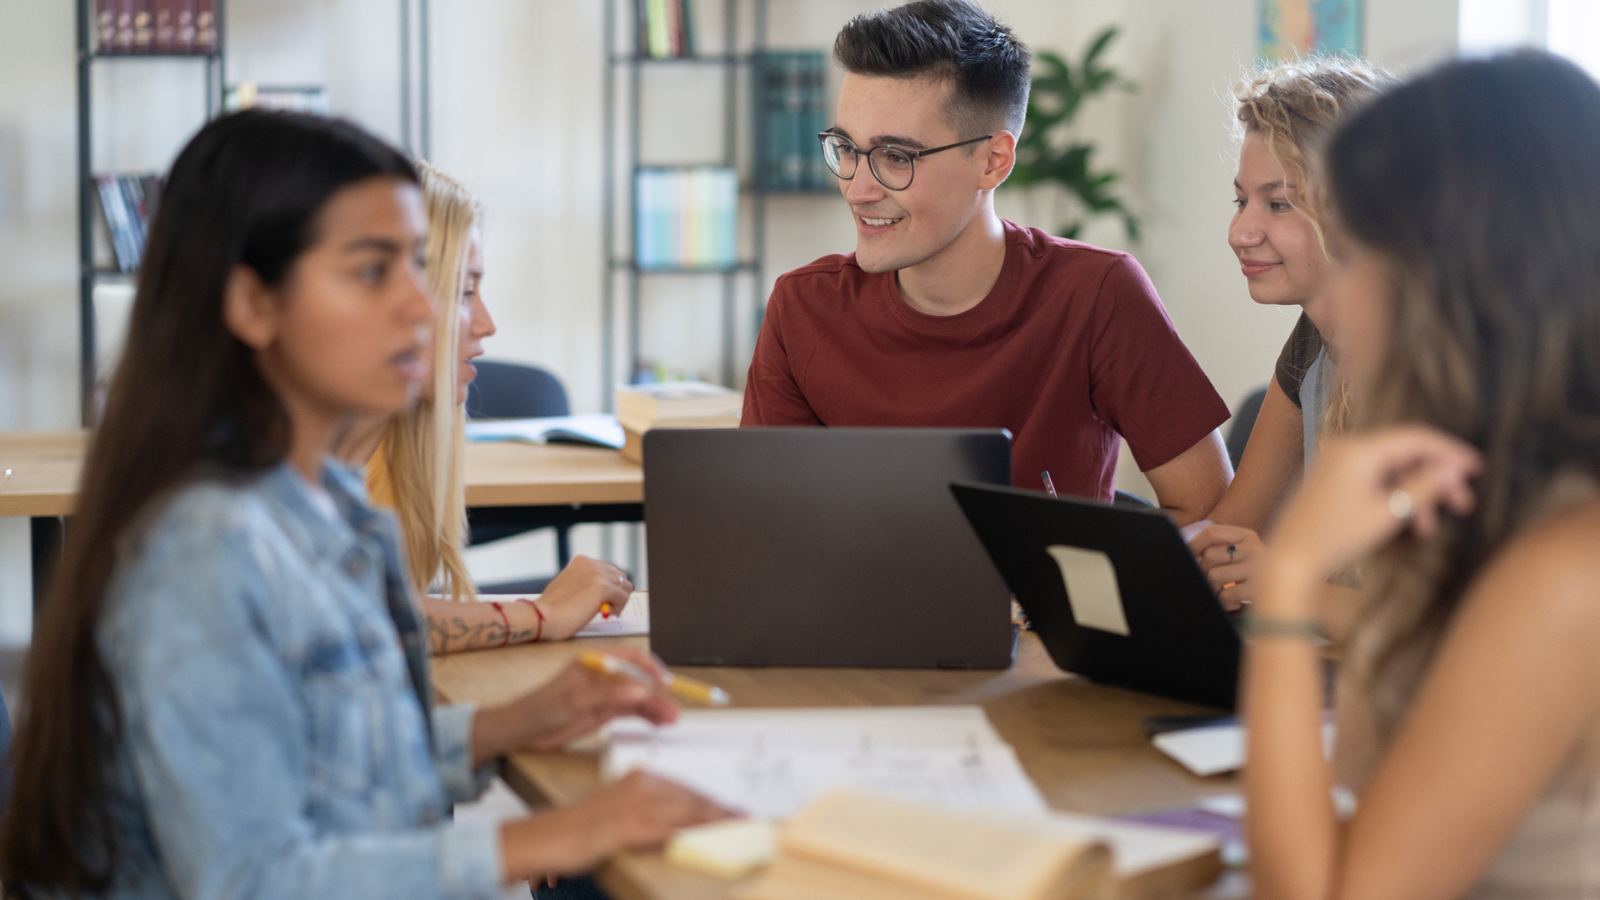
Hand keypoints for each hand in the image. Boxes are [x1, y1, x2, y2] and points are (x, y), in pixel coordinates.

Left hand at [473, 648, 676, 761]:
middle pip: (638, 680)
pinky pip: (631, 711)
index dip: (650, 668)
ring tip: (670, 719)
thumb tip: (640, 691)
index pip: (630, 658)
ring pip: (637, 697)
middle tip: (673, 707)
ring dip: (655, 707)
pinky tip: (658, 721)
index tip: (664, 682)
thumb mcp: (575, 700)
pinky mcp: (605, 710)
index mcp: (595, 661)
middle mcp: (604, 675)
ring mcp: (606, 693)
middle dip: (657, 693)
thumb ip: (609, 695)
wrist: (523, 729)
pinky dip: (645, 715)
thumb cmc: (540, 707)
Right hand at [501, 772, 732, 882]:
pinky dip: (700, 830)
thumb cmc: (575, 829)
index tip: (733, 808)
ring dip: (720, 818)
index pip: (685, 789)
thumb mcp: (615, 812)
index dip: (712, 801)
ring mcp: (638, 804)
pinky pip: (675, 828)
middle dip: (722, 809)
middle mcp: (642, 785)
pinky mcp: (632, 825)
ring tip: (744, 824)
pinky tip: (715, 834)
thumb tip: (670, 823)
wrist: (546, 836)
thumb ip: (642, 812)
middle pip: (693, 798)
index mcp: (638, 777)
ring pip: (690, 810)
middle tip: (749, 816)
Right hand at [537, 555, 633, 639]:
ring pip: (625, 586)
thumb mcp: (571, 587)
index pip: (610, 570)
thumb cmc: (553, 609)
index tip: (606, 600)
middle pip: (621, 576)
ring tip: (608, 611)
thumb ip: (587, 584)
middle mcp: (591, 563)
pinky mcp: (602, 587)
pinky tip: (609, 614)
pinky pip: (624, 597)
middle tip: (610, 608)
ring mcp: (597, 574)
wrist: (542, 617)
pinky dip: (619, 607)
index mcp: (582, 561)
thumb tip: (608, 592)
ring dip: (620, 600)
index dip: (611, 587)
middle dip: (617, 592)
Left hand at [1188, 524, 1265, 610]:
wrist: (1291, 592)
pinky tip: (1233, 603)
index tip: (1188, 556)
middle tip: (1211, 582)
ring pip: (1213, 576)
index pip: (1212, 533)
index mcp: (1248, 536)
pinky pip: (1226, 595)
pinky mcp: (1259, 589)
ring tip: (1223, 593)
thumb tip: (1187, 553)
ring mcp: (1258, 568)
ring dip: (1213, 589)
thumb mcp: (1244, 554)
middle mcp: (1254, 548)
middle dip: (1202, 571)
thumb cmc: (1259, 575)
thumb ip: (1221, 548)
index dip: (1194, 545)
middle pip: (1209, 556)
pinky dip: (1224, 602)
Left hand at [1265, 426, 1480, 600]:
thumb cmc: (1336, 537)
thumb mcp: (1387, 513)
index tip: (1477, 469)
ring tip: (1430, 528)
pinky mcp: (1335, 480)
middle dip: (1436, 479)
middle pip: (1406, 454)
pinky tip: (1409, 525)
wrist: (1290, 559)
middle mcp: (1346, 448)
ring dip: (1416, 494)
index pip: (1416, 437)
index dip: (1450, 451)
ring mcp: (1338, 463)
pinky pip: (1375, 480)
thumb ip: (1422, 487)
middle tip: (1464, 505)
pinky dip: (1395, 497)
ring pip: (1392, 470)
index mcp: (1358, 450)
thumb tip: (1451, 470)